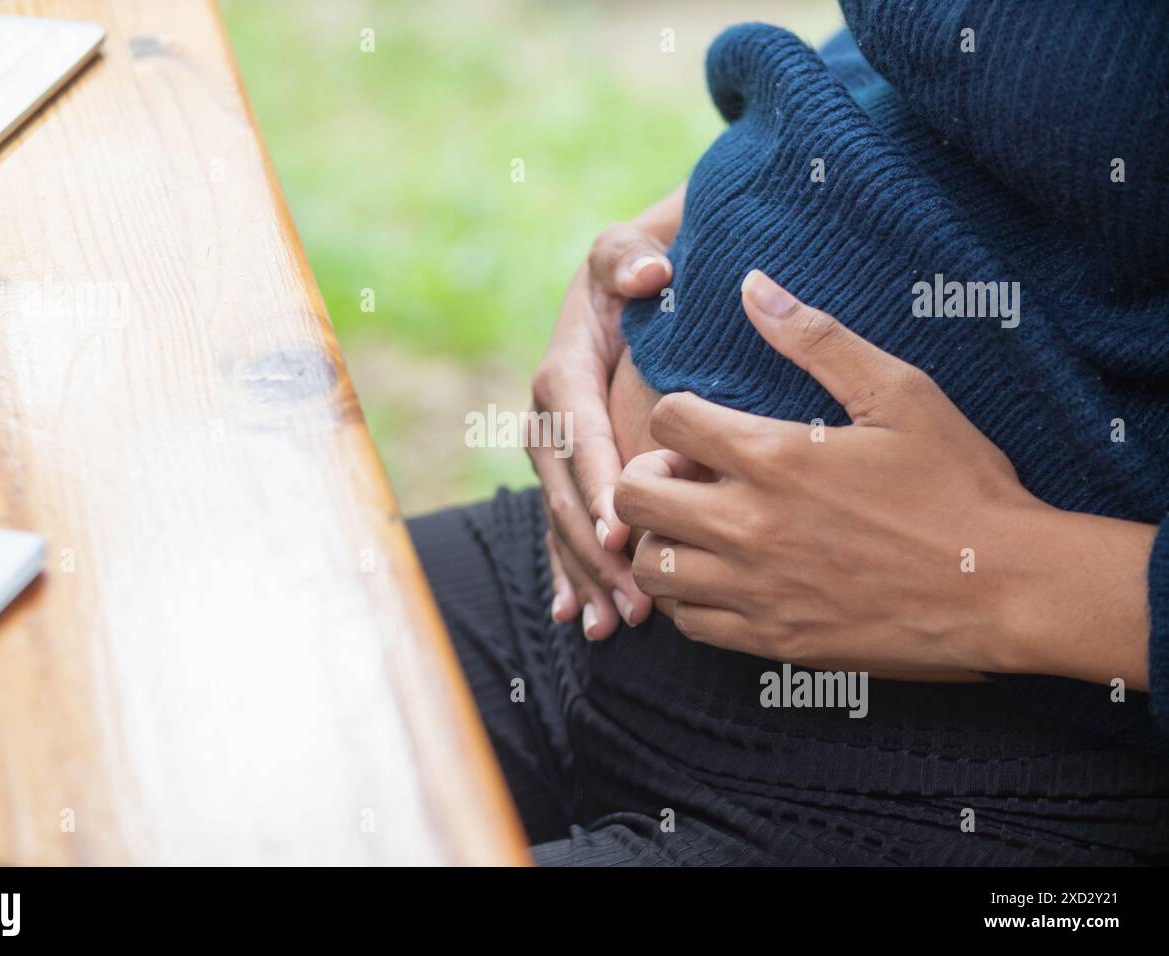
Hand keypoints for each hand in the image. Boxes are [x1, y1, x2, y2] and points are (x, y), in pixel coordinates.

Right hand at [529, 188, 682, 638]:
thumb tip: (647, 276)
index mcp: (562, 373)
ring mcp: (555, 452)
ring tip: (616, 624)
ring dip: (588, 575)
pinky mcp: (567, 473)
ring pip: (563, 522)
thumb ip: (628, 257)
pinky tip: (581, 618)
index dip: (597, 481)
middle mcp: (549, 419)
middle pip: (565, 492)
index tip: (625, 527)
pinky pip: (563, 527)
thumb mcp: (627, 251)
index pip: (576, 432)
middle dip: (597, 548)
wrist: (626, 285)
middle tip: (635, 596)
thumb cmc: (637, 269)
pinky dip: (571, 573)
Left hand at [615, 270, 1157, 685]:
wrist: (1007, 590)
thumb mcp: (900, 393)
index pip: (666, 421)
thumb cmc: (959, 485)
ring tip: (694, 529)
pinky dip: (686, 600)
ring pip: (650, 567)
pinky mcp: (772, 640)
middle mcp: (749, 525)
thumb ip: (817, 338)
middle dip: (645, 477)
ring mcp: (756, 588)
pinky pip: (688, 624)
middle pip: (632, 499)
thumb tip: (750, 284)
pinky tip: (717, 578)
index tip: (702, 426)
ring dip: (658, 541)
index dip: (675, 414)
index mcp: (774, 457)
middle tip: (683, 477)